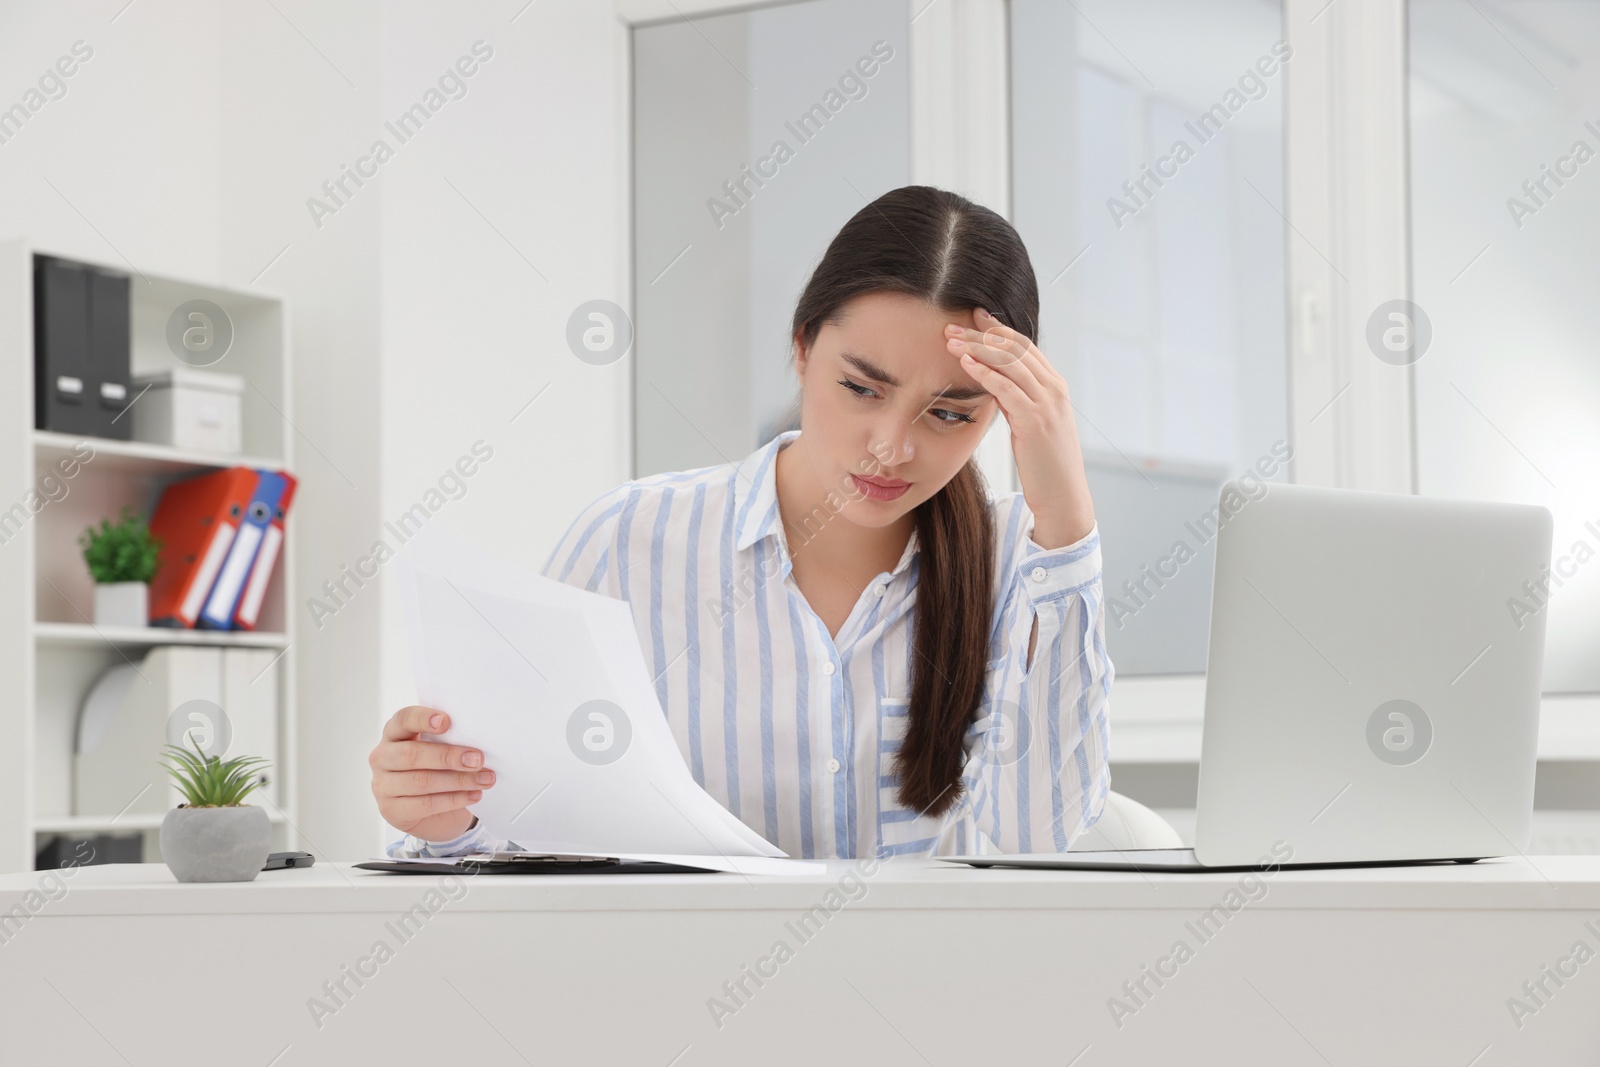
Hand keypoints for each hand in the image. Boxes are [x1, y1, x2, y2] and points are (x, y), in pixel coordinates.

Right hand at [370, 705, 494, 842]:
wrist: (435, 813)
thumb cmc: (440, 770)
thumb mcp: (441, 749)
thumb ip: (449, 739)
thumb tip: (478, 738)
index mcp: (393, 733)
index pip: (402, 720)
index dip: (422, 719)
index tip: (447, 721)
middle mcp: (381, 758)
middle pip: (411, 754)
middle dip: (448, 756)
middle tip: (478, 759)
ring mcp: (382, 786)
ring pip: (421, 781)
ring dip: (459, 780)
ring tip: (485, 779)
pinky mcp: (391, 811)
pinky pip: (426, 804)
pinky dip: (454, 799)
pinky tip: (474, 795)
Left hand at [947, 307, 1094, 548]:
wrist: (1062, 495)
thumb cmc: (1044, 463)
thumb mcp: (1031, 423)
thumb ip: (1017, 399)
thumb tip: (993, 382)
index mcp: (1055, 386)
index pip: (1024, 346)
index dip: (996, 330)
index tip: (972, 319)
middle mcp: (1054, 389)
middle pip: (1014, 349)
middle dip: (980, 335)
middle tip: (951, 327)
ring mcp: (1047, 404)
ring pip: (1009, 364)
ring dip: (977, 349)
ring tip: (950, 341)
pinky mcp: (1035, 421)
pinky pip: (1006, 389)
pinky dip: (985, 373)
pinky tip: (965, 363)